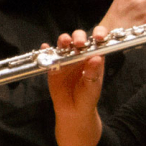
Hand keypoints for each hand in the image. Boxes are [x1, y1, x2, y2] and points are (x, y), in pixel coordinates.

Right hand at [46, 28, 105, 145]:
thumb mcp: (92, 86)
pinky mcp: (54, 66)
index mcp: (94, 57)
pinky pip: (49, 55)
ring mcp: (66, 59)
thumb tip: (97, 58)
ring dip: (64, 40)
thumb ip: (93, 72)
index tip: (99, 37)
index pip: (98, 41)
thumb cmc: (87, 97)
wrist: (73, 111)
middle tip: (79, 43)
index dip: (99, 34)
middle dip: (79, 37)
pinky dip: (46, 50)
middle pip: (79, 38)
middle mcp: (80, 55)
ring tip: (65, 42)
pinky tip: (45, 48)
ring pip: (64, 44)